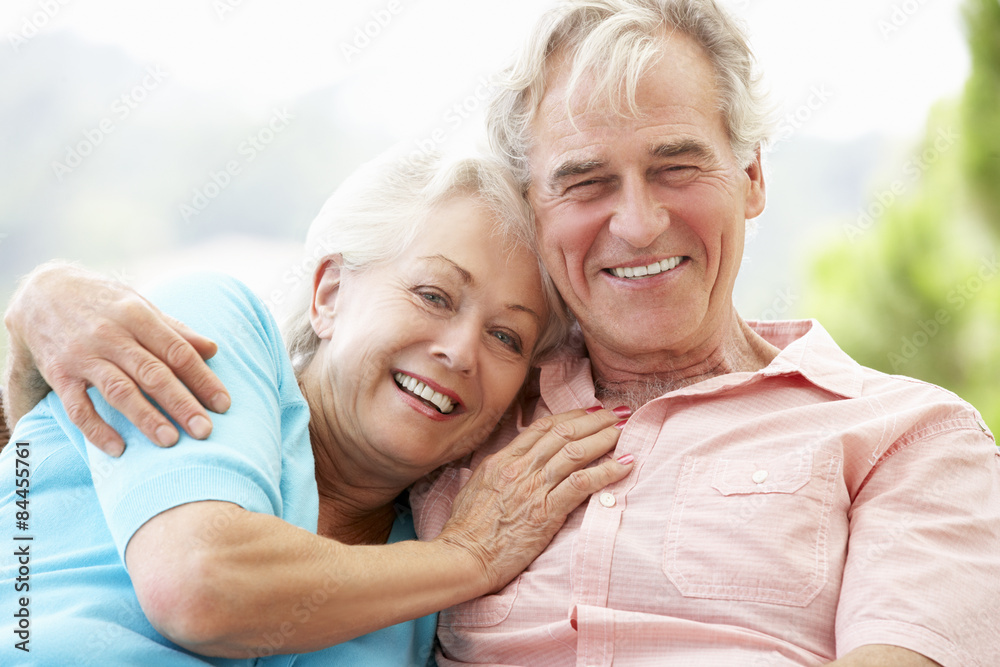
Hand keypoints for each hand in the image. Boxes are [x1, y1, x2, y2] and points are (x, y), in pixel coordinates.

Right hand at [3, 262, 230, 455]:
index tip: (223, 404)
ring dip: (146, 418)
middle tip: (205, 431)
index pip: (178, 352)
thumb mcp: (141, 306)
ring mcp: (83, 356)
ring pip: (119, 391)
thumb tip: (213, 350)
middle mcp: (111, 336)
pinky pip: (79, 408)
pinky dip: (97, 430)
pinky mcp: (60, 375)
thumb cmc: (105, 304)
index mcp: (138, 316)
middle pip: (153, 374)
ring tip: (170, 441)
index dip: (203, 379)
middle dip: (181, 404)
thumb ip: (176, 330)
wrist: (43, 292)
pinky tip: (119, 449)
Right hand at [436, 407, 632, 592]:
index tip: (590, 411)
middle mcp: (518, 469)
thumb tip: (514, 463)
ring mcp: (532, 489)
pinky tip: (624, 465)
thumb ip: (499, 471)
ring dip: (603, 439)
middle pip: (563, 433)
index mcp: (501, 461)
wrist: (463, 557)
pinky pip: (582, 484)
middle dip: (594, 420)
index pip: (542, 428)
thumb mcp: (477, 489)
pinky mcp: (545, 512)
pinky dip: (606, 472)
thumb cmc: (466, 530)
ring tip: (623, 432)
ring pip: (575, 452)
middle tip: (617, 414)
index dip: (570, 416)